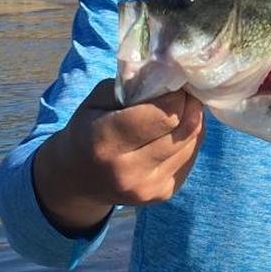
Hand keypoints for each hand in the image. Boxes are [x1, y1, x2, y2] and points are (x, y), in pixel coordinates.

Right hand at [32, 80, 204, 236]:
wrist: (76, 181)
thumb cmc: (87, 129)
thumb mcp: (96, 99)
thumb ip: (132, 86)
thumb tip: (173, 77)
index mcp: (105, 143)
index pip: (164, 115)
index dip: (175, 94)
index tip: (173, 82)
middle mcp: (128, 172)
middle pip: (185, 128)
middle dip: (189, 104)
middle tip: (182, 92)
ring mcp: (149, 188)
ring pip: (194, 141)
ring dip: (191, 120)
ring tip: (176, 110)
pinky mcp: (164, 194)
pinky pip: (191, 156)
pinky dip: (188, 139)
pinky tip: (171, 132)